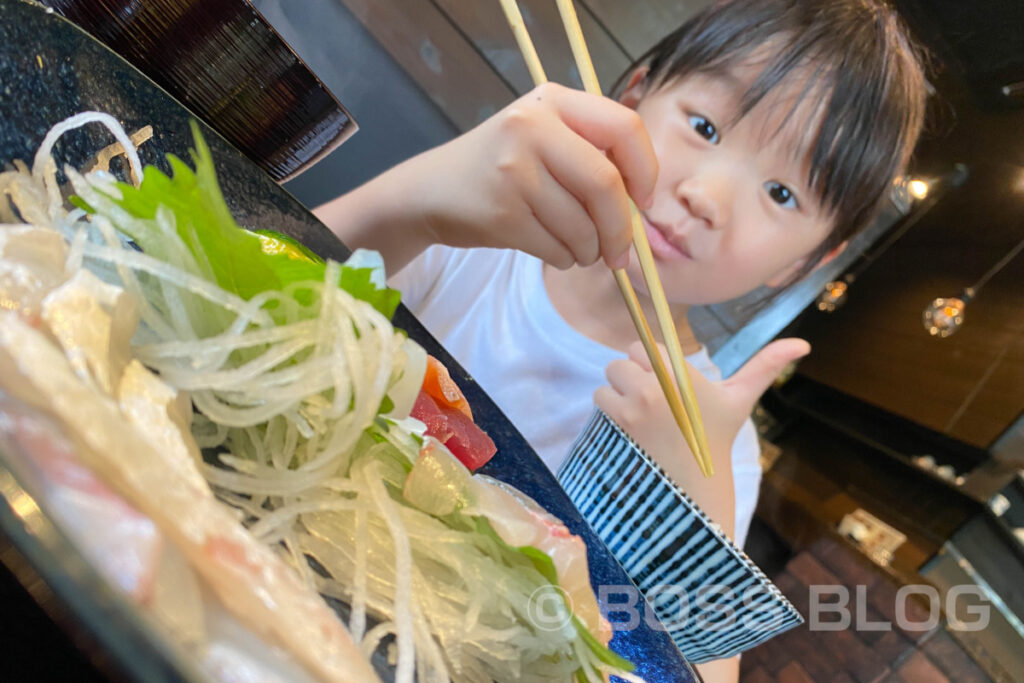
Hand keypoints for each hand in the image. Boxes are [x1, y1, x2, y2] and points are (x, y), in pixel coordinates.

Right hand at [317, 83, 656, 273]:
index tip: (644, 200)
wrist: (429, 192)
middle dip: (621, 229)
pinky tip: (554, 251)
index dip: (645, 170)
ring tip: (579, 250)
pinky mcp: (501, 213)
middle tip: (621, 253)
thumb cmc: (498, 168)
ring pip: (583, 225)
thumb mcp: (541, 137)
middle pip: (607, 184)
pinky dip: (565, 259)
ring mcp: (513, 170)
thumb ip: (589, 151)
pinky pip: (557, 248)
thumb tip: (643, 204)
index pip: (624, 128)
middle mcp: (532, 128)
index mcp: (552, 101)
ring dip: (590, 250)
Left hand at [594, 338, 810, 535]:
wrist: (696, 484)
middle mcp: (654, 387)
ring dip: (616, 395)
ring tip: (640, 414)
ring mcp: (633, 408)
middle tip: (651, 400)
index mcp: (680, 374)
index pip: (640, 346)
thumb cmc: (717, 437)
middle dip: (630, 377)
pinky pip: (600, 402)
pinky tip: (630, 427)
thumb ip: (765, 366)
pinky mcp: (618, 427)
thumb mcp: (740, 399)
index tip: (661, 379)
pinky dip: (610, 411)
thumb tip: (803, 345)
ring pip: (606, 383)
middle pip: (619, 362)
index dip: (646, 361)